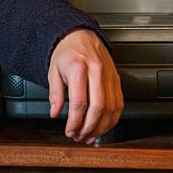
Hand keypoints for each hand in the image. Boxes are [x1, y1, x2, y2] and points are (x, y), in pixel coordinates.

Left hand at [47, 28, 122, 142]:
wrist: (81, 35)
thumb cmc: (67, 52)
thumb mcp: (53, 70)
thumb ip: (54, 93)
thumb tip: (54, 113)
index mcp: (78, 67)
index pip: (79, 102)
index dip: (75, 121)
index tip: (69, 130)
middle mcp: (96, 71)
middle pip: (97, 107)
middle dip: (88, 127)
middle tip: (80, 136)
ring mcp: (109, 75)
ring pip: (111, 108)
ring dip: (101, 127)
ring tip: (90, 136)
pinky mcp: (116, 79)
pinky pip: (119, 103)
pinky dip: (112, 119)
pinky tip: (103, 125)